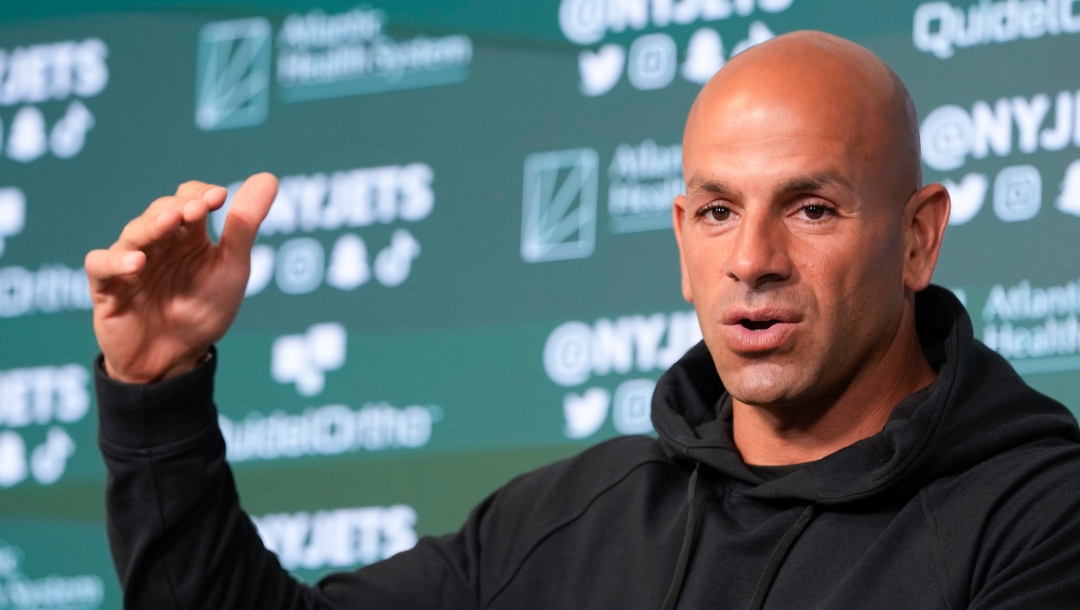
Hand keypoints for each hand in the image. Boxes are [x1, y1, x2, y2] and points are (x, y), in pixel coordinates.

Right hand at [85, 174, 277, 383]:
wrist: (176, 361)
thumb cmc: (204, 312)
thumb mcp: (231, 269)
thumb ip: (244, 226)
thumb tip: (269, 177)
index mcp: (187, 236)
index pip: (188, 199)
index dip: (200, 194)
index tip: (219, 198)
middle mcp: (157, 243)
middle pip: (160, 212)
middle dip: (178, 208)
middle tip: (196, 210)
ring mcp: (129, 263)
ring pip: (133, 232)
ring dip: (151, 226)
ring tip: (169, 223)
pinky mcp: (107, 287)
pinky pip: (101, 265)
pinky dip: (115, 260)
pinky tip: (137, 262)